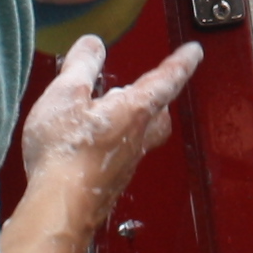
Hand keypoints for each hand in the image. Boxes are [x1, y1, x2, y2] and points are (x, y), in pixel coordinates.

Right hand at [17, 34, 200, 223]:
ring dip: (134, 121)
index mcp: (133, 111)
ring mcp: (125, 164)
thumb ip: (81, 66)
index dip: (181, 63)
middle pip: (160, 115)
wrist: (59, 206)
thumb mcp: (66, 95)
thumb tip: (92, 45)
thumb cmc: (65, 153)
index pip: (166, 80)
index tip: (193, 52)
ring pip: (141, 137)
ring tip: (116, 111)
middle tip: (155, 86)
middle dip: (161, 99)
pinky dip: (113, 143)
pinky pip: (120, 156)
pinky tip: (93, 144)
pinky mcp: (110, 183)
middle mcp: (137, 138)